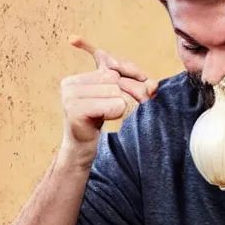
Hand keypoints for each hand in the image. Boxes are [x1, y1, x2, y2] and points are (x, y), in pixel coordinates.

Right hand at [58, 34, 157, 166]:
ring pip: (116, 92)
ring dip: (120, 108)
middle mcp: (70, 84)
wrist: (84, 153)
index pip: (114, 70)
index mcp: (77, 79)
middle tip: (116, 114)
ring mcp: (70, 97)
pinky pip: (113, 105)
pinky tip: (103, 123)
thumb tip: (154, 85)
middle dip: (125, 97)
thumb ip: (134, 85)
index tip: (120, 103)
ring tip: (109, 119)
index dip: (126, 86)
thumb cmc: (103, 127)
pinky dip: (117, 115)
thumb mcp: (116, 100)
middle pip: (115, 80)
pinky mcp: (75, 111)